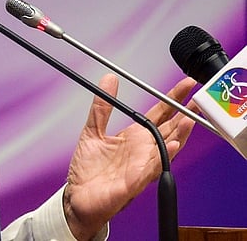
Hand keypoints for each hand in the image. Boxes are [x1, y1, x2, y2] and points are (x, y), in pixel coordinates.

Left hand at [63, 74, 197, 239]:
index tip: (185, 85)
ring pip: (167, 149)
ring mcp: (141, 166)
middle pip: (170, 130)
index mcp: (135, 138)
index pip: (160, 115)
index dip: (173, 99)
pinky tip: (171, 145)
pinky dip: (163, 157)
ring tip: (189, 120)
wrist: (78, 197)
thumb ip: (102, 107)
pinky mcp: (134, 182)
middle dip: (185, 115)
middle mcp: (143, 151)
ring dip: (179, 135)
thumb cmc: (88, 170)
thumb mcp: (92, 131)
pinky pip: (152, 169)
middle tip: (198, 100)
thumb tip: (109, 80)